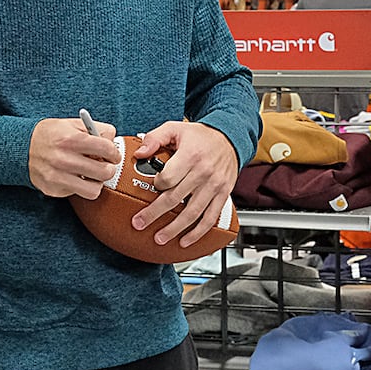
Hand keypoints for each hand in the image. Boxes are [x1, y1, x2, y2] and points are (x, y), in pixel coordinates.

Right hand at [28, 116, 117, 198]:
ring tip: (91, 175)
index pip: (106, 148)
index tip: (113, 155)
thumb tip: (112, 140)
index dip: (114, 153)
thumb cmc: (50, 135)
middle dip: (109, 169)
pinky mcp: (53, 189)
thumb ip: (95, 128)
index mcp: (71, 139)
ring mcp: (58, 176)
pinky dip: (80, 187)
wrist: (20, 148)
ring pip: (94, 189)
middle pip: (104, 172)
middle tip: (105, 166)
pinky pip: (78, 194)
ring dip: (97, 183)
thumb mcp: (71, 124)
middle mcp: (64, 159)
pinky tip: (75, 178)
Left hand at [133, 121, 238, 247]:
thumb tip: (139, 153)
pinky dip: (198, 232)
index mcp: (191, 156)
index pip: (168, 178)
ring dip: (175, 228)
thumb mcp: (176, 128)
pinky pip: (210, 218)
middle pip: (175, 198)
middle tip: (139, 223)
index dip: (156, 185)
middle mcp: (204, 173)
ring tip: (160, 238)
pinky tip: (186, 241)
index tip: (152, 186)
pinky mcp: (222, 195)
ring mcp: (214, 186)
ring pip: (192, 213)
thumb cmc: (201, 136)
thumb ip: (154, 138)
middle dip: (154, 213)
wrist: (230, 138)